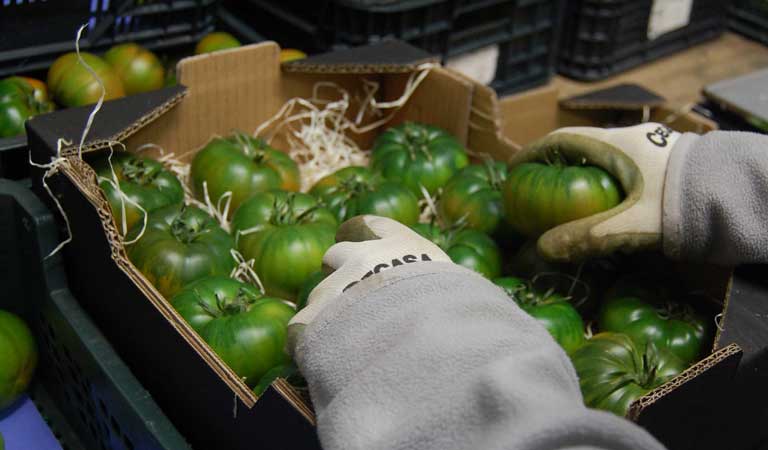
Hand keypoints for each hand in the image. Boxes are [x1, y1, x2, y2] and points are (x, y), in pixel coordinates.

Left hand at [288, 215, 450, 350]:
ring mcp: (335, 287)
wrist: (428, 341)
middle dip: (339, 271)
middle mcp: (361, 257)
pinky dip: (308, 341)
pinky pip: (300, 328)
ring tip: (347, 338)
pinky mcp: (313, 322)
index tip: (355, 239)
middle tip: (351, 295)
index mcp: (398, 244)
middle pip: (336, 254)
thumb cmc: (455, 314)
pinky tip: (320, 358)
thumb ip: (442, 286)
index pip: (370, 225)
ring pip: (319, 294)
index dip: (359, 233)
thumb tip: (458, 300)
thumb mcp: (460, 290)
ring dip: (328, 311)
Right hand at [509, 123, 681, 261]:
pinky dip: (602, 181)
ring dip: (580, 174)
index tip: (513, 169)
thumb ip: (587, 238)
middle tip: (535, 188)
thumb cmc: (681, 204)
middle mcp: (628, 140)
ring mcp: (648, 149)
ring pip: (602, 157)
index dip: (532, 153)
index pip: (560, 140)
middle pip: (579, 147)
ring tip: (564, 199)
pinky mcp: (663, 163)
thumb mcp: (631, 225)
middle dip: (553, 165)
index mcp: (614, 145)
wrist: (737, 194)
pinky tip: (603, 204)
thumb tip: (543, 250)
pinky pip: (621, 166)